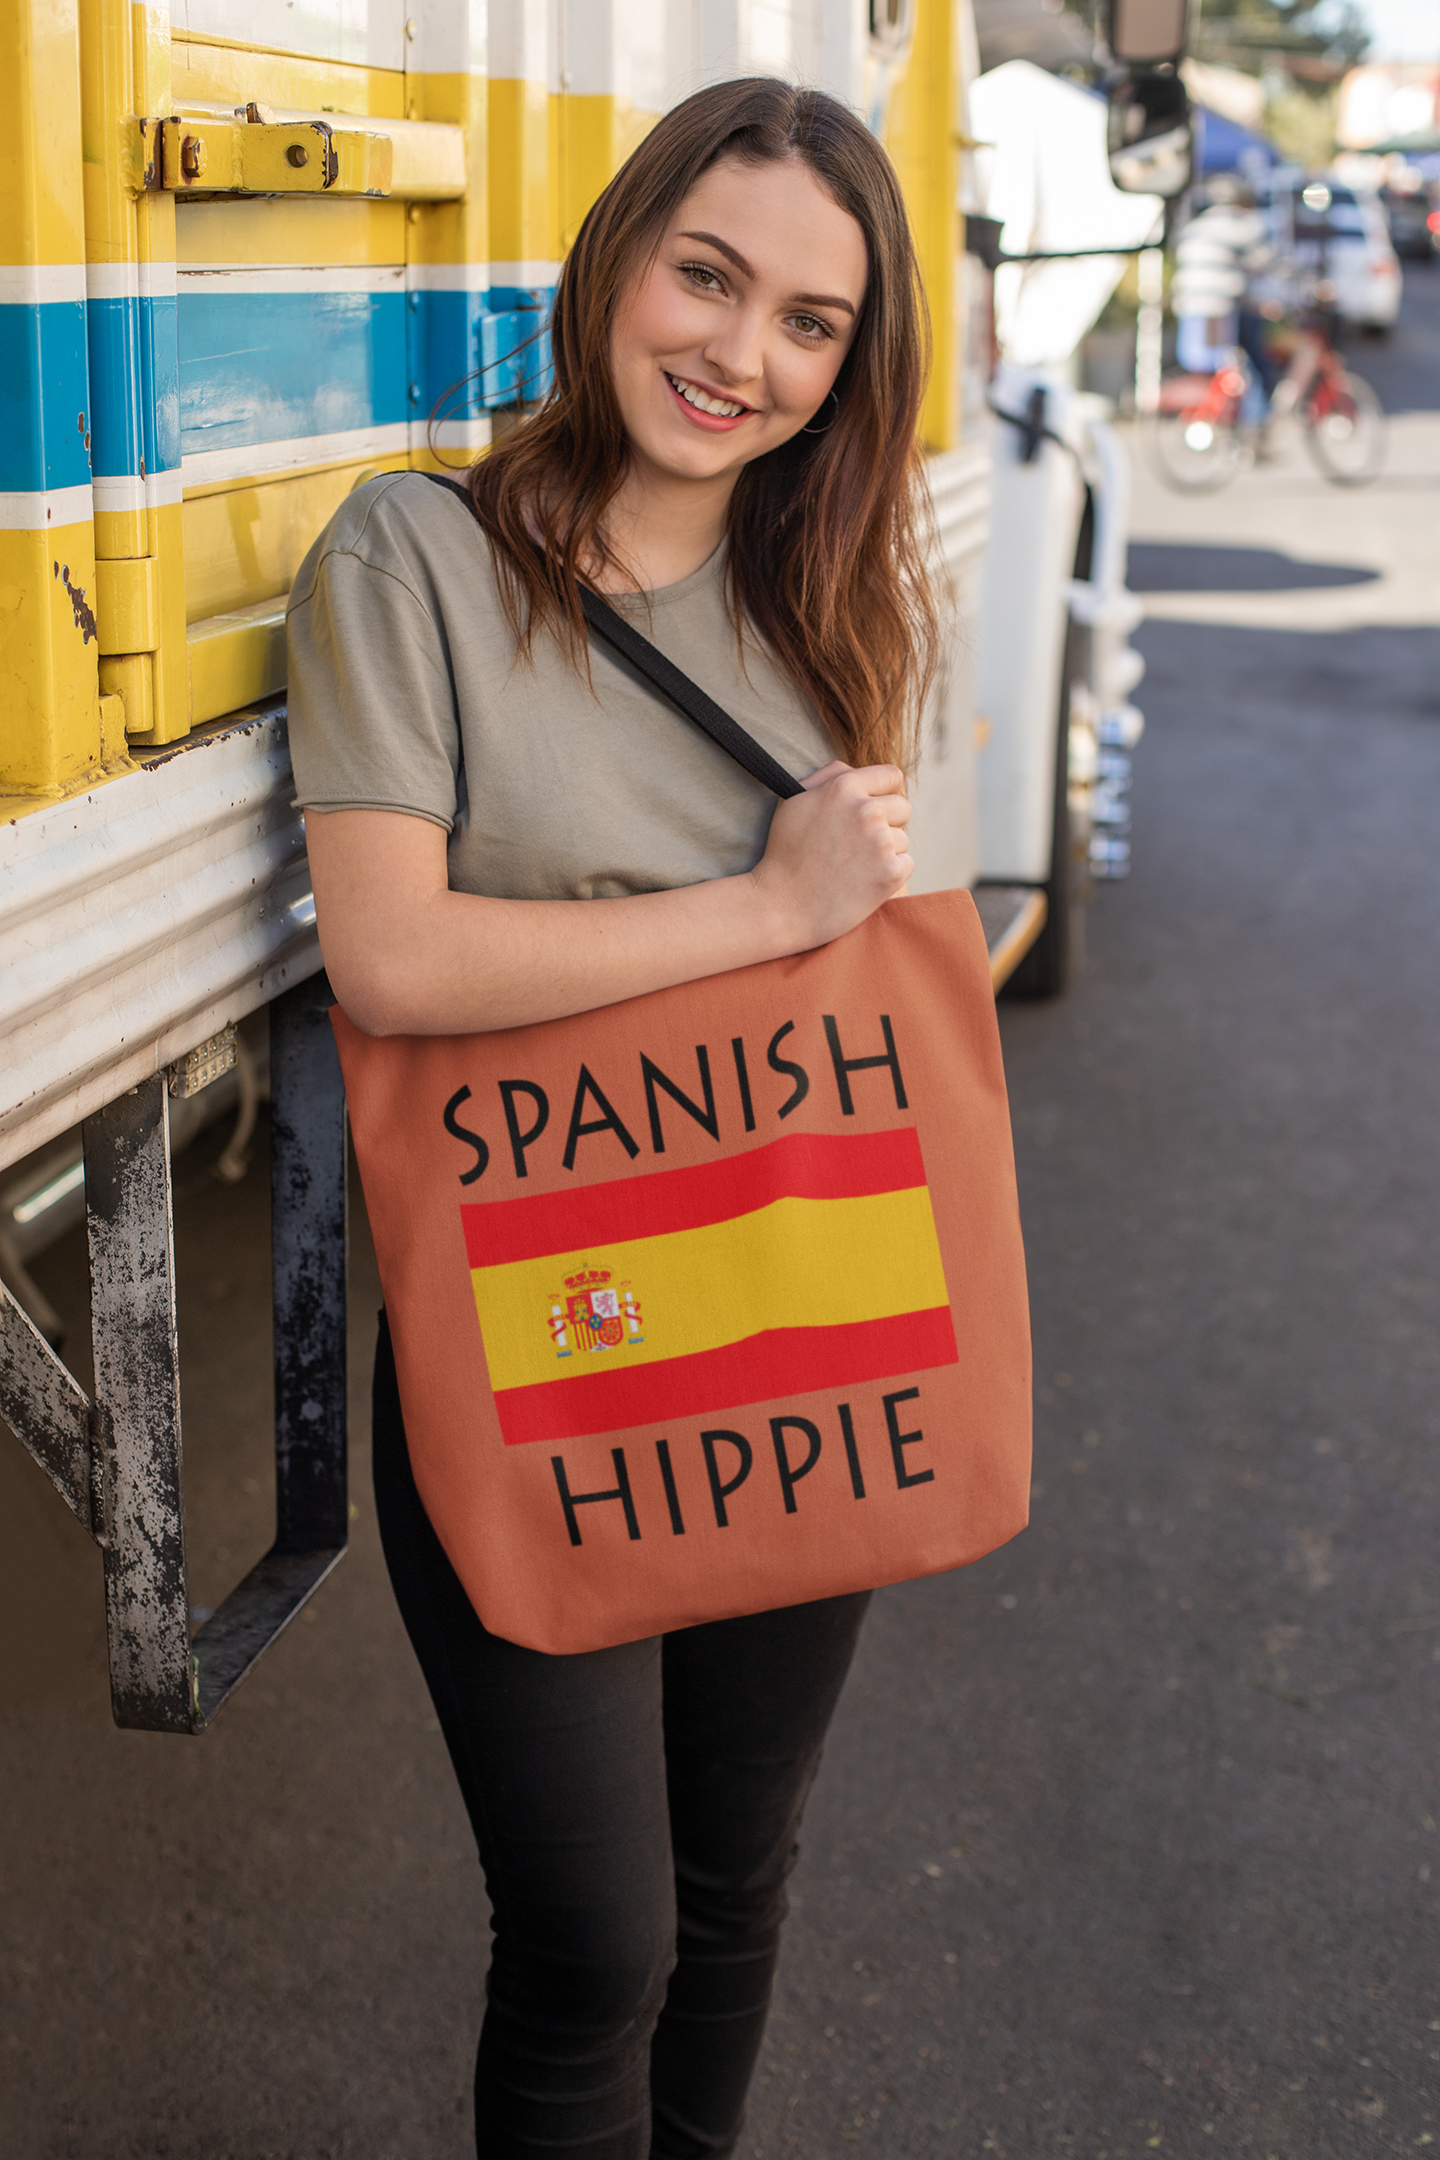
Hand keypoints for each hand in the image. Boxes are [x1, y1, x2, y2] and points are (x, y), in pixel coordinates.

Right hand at [751, 760, 912, 951]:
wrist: (781, 907)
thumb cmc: (784, 855)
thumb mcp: (794, 802)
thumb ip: (827, 777)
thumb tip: (855, 770)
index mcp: (844, 788)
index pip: (891, 776)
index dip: (884, 793)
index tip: (875, 810)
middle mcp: (866, 810)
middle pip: (903, 808)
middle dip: (887, 823)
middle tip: (859, 846)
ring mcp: (881, 842)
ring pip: (902, 839)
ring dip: (885, 852)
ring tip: (853, 868)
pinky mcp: (891, 873)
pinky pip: (906, 863)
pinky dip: (890, 874)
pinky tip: (863, 883)